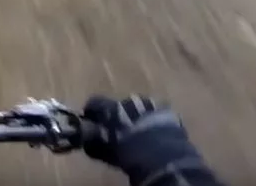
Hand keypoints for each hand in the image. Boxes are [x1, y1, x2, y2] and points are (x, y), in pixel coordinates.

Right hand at [83, 95, 209, 184]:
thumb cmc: (129, 153)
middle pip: (119, 104)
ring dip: (137, 116)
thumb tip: (87, 141)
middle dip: (118, 115)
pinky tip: (156, 133)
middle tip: (119, 130)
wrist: (163, 156)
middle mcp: (130, 100)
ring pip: (139, 107)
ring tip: (140, 132)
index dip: (91, 112)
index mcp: (112, 108)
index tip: (90, 121)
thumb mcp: (107, 151)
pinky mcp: (167, 111)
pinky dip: (154, 120)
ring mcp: (150, 103)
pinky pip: (157, 112)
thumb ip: (95, 143)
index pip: (94, 102)